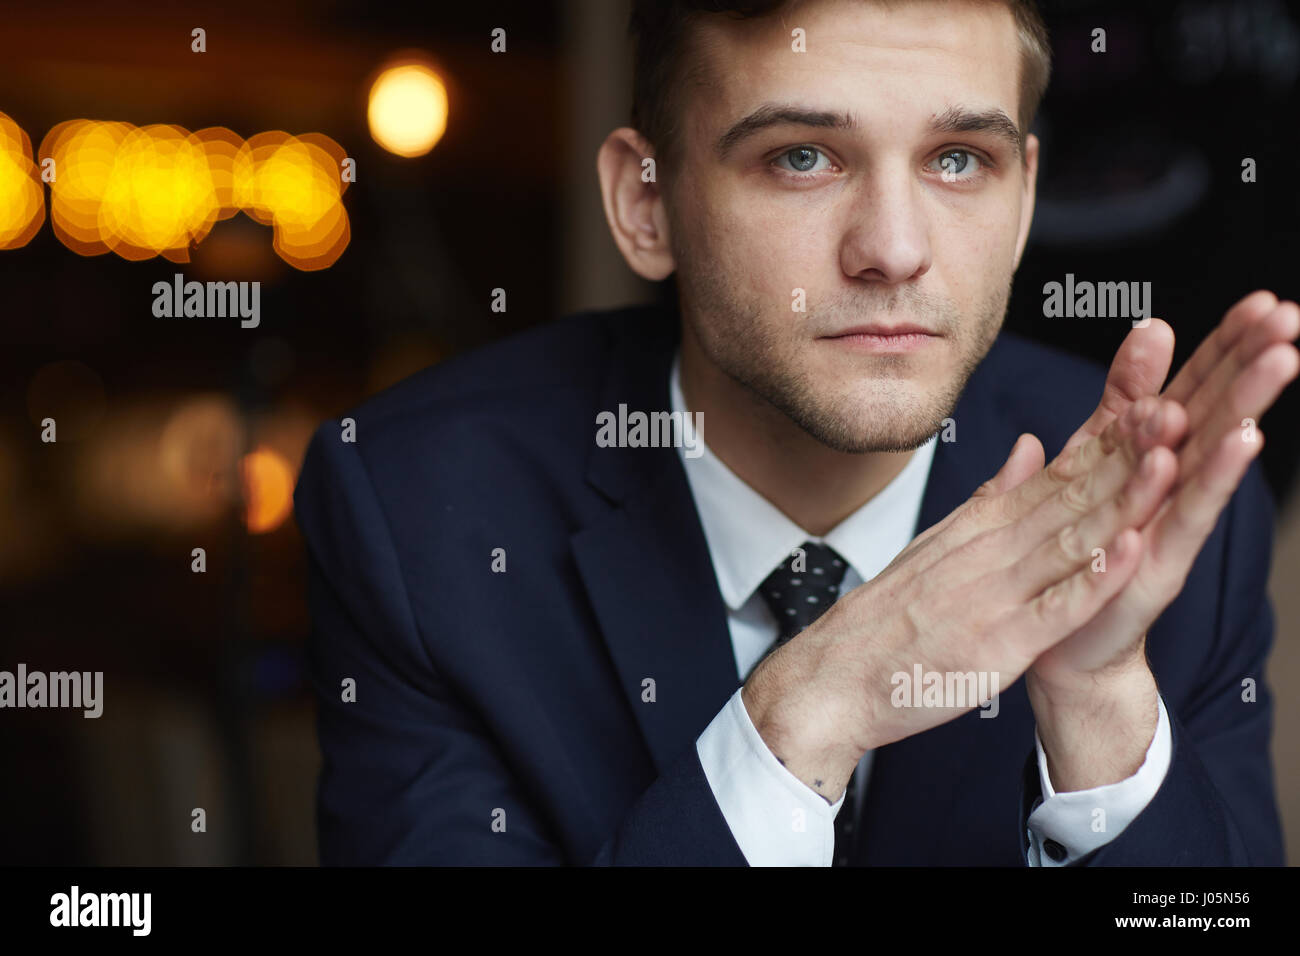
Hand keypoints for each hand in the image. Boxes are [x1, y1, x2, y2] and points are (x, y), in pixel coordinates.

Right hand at [742, 399, 1178, 801]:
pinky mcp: (998, 644)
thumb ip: (991, 498)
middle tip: (1176, 409)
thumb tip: (1033, 446)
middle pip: (1071, 496)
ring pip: (1071, 541)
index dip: (1108, 439)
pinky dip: (1093, 580)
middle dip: (1127, 455)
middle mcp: (991, 550)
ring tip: (1169, 462)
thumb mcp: (937, 543)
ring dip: (1123, 502)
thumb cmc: (886, 617)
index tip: (1155, 401)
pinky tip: (1128, 552)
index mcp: (980, 527)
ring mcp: (996, 595)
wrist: (833, 676)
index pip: (1056, 474)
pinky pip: (1055, 609)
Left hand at [1032, 292, 1298, 682]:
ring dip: (1245, 409)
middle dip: (1252, 363)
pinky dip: (1209, 480)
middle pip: (1214, 414)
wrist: (1064, 643)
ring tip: (1280, 363)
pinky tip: (1236, 442)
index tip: (1262, 300)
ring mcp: (1169, 526)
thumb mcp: (1093, 460)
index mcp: (1152, 457)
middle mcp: (1172, 488)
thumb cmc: (1081, 551)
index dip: (1224, 346)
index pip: (1193, 389)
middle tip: (1291, 316)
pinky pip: (1185, 518)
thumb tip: (1151, 329)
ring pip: (1210, 458)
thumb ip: (1121, 399)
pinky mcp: (1157, 567)